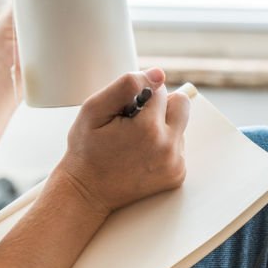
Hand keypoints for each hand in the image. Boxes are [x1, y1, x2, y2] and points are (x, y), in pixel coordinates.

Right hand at [54, 68, 191, 215]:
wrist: (87, 192)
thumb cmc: (86, 151)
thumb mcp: (94, 110)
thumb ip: (126, 85)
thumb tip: (158, 74)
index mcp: (149, 128)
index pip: (159, 89)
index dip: (139, 96)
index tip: (124, 112)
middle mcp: (168, 147)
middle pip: (181, 104)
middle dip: (160, 107)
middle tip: (135, 122)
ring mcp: (175, 163)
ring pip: (179, 126)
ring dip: (161, 128)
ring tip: (134, 144)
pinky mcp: (178, 175)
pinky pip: (178, 146)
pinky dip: (163, 146)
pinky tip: (141, 156)